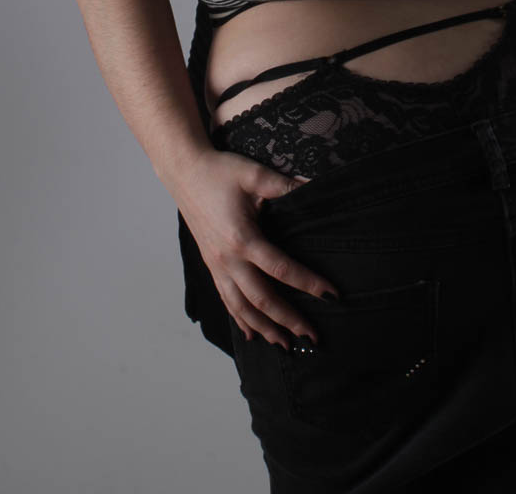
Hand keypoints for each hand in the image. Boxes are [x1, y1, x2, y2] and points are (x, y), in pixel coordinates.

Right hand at [168, 149, 338, 348]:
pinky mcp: (211, 264)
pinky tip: (251, 333)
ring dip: (265, 328)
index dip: (307, 283)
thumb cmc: (220, 171)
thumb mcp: (255, 174)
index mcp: (242, 239)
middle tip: (313, 336)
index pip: (281, 269)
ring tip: (286, 344)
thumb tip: (315, 188)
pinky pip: (226, 299)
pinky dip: (240, 319)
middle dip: (289, 319)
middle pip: (262, 299)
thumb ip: (286, 186)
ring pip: (242, 307)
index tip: (331, 295)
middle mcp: (228, 259)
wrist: (184, 171)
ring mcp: (217, 265)